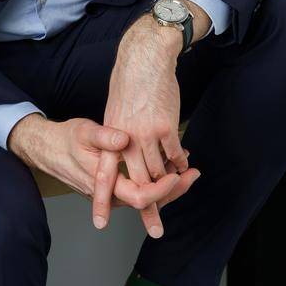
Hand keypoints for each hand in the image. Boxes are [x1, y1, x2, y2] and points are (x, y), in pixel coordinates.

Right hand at [6, 114, 196, 231]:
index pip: (139, 197)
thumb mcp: (84, 131)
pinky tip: (169, 165)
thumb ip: (104, 136)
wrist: (47, 148)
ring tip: (187, 170)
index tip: (177, 174)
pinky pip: (140, 188)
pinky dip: (156, 179)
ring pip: (146, 196)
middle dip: (174, 190)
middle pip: (149, 201)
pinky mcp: (116, 185)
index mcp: (104, 182)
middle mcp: (111, 193)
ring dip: (168, 186)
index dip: (161, 189)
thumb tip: (123, 139)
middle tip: (194, 174)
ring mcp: (114, 191)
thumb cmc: (66, 139)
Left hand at [94, 15, 196, 236]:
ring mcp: (147, 135)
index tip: (101, 222)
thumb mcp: (113, 111)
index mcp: (108, 137)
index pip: (103, 175)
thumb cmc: (128, 83)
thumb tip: (120, 157)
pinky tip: (185, 165)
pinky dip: (181, 164)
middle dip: (147, 208)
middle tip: (156, 226)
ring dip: (169, 181)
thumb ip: (115, 138)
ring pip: (158, 172)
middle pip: (136, 183)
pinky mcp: (166, 128)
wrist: (145, 59)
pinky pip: (175, 156)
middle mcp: (126, 140)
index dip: (101, 200)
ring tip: (177, 184)